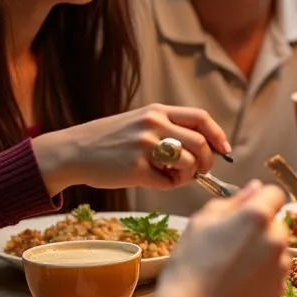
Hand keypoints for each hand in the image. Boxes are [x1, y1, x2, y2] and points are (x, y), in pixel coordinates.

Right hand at [31, 104, 230, 193]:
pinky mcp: (135, 168)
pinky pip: (167, 182)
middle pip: (200, 144)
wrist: (71, 152)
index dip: (218, 136)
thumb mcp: (139, 122)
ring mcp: (144, 146)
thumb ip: (169, 129)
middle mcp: (153, 124)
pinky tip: (153, 180)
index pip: (201, 118)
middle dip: (207, 162)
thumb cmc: (109, 141)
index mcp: (157, 111)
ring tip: (172, 176)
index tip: (224, 150)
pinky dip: (167, 185)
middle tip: (200, 171)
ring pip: (188, 163)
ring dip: (187, 176)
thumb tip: (205, 149)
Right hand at [155, 181, 290, 296]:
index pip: (275, 194)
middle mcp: (276, 240)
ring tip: (231, 271)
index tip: (248, 210)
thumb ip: (232, 201)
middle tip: (231, 246)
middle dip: (260, 231)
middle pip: (276, 226)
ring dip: (262, 256)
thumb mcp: (201, 223)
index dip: (261, 199)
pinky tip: (236, 288)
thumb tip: (255, 188)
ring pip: (277, 253)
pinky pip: (273, 280)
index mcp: (257, 217)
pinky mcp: (278, 294)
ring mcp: (281, 270)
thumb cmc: (190, 267)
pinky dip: (260, 281)